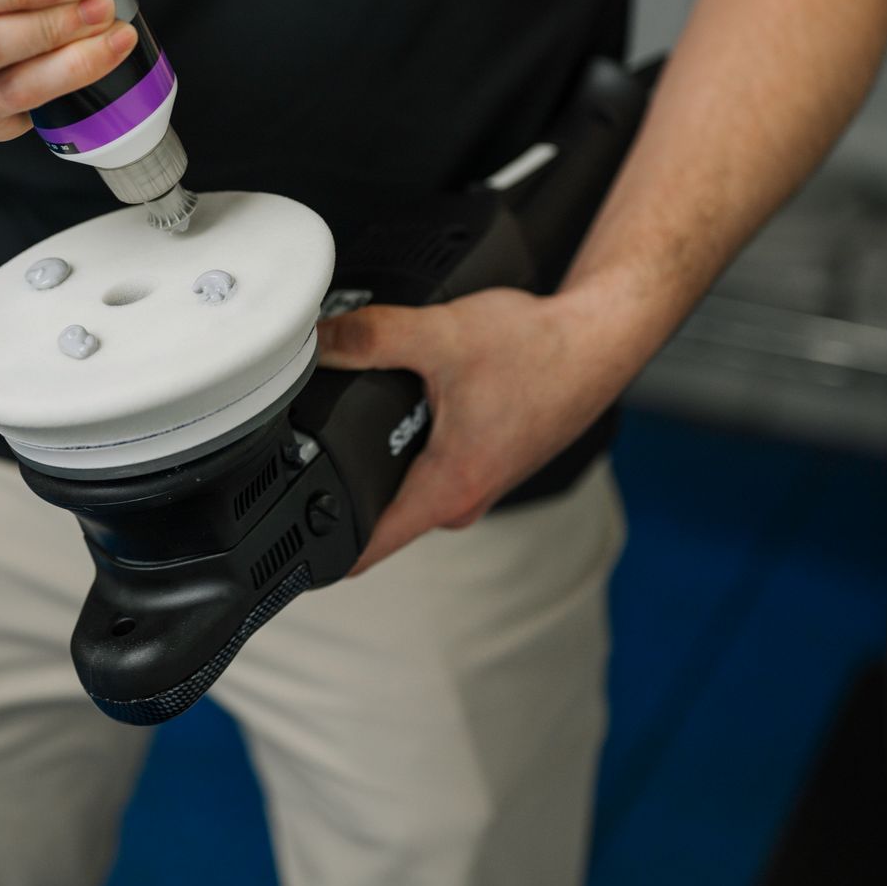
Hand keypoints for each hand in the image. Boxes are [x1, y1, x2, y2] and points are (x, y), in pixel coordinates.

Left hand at [316, 287, 643, 572]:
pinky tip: (417, 399)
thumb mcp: (440, 334)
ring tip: (370, 408)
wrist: (599, 340)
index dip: (320, 552)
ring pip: (407, 483)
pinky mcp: (488, 460)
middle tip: (310, 438)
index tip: (287, 551)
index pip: (367, 547)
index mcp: (448, 490)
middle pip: (379, 511)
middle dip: (341, 482)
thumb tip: (312, 340)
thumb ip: (370, 336)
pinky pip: (433, 465)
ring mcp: (479, 483)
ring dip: (383, 455)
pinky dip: (415, 439)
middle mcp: (464, 499)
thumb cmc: (541, 350)